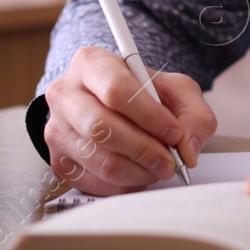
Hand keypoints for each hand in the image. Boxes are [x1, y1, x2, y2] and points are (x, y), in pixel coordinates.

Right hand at [43, 46, 217, 195]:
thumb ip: (192, 113)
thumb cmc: (143, 94)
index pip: (116, 90)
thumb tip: (187, 149)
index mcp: (91, 63)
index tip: (173, 132)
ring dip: (138, 171)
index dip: (149, 116)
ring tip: (159, 168)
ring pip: (99, 160)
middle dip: (144, 150)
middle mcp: (65, 94)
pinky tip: (140, 173)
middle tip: (170, 161)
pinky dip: (125, 185)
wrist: (114, 107)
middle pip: (102, 128)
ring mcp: (57, 129)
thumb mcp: (175, 90)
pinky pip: (94, 183)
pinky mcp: (58, 161)